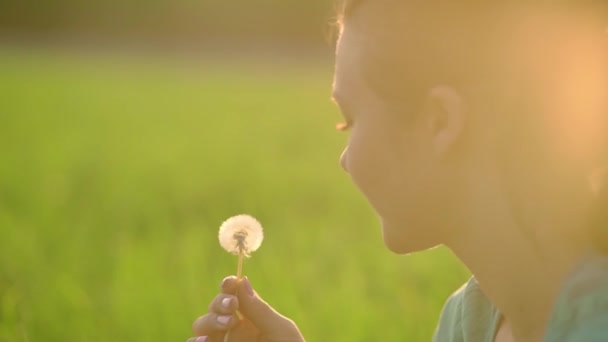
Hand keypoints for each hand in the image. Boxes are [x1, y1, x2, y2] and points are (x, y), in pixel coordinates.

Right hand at [187, 276, 304, 341]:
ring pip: (202, 329)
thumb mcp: (280, 330)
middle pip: (214, 310)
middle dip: (220, 303)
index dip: (228, 286)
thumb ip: (259, 309)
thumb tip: (242, 280)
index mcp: (250, 319)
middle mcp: (232, 332)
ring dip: (209, 321)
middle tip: (233, 307)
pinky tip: (203, 341)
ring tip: (226, 323)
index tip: (229, 283)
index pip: (232, 296)